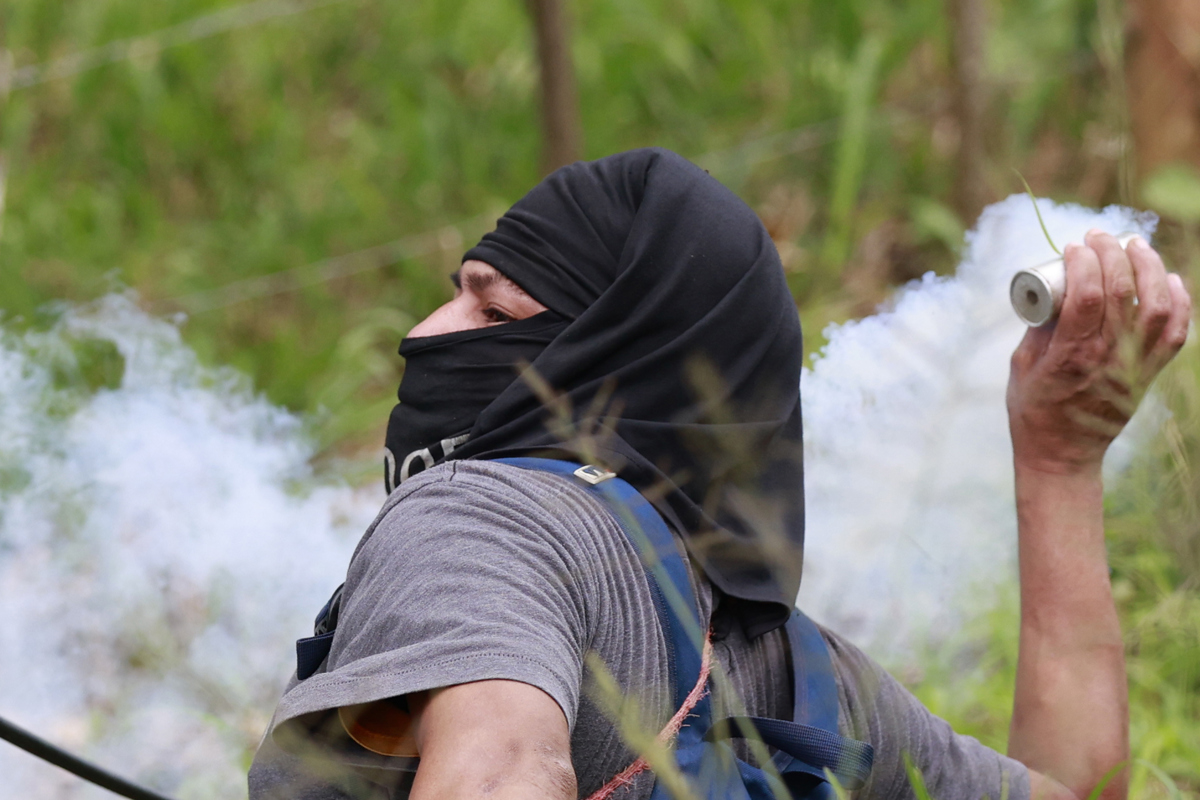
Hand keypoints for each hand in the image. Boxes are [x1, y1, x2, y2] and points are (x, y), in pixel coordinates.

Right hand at [1007, 230, 1191, 474]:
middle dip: (1113, 253)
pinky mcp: (1148, 374)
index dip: (1085, 261)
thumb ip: (1042, 325)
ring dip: (1150, 268)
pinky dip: (1179, 301)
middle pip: (1123, 291)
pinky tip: (1170, 279)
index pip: (1089, 294)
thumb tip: (1058, 287)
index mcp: (1071, 355)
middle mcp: (1109, 358)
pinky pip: (1176, 332)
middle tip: (1099, 237)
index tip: (1074, 247)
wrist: (1062, 454)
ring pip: (1158, 305)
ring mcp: (1134, 366)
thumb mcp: (1023, 364)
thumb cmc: (1033, 409)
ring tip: (1136, 246)